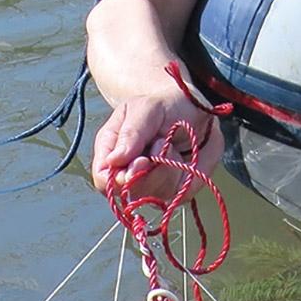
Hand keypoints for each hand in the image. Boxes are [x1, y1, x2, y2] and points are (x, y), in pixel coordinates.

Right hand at [91, 91, 223, 204]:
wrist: (197, 110)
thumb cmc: (166, 106)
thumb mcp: (146, 109)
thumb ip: (130, 133)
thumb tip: (112, 161)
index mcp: (111, 150)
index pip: (103, 179)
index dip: (120, 178)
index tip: (142, 161)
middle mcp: (126, 172)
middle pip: (129, 193)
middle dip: (151, 172)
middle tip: (163, 144)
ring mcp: (149, 184)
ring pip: (155, 194)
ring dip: (169, 168)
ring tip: (170, 145)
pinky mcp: (172, 190)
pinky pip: (178, 194)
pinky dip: (184, 174)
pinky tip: (182, 157)